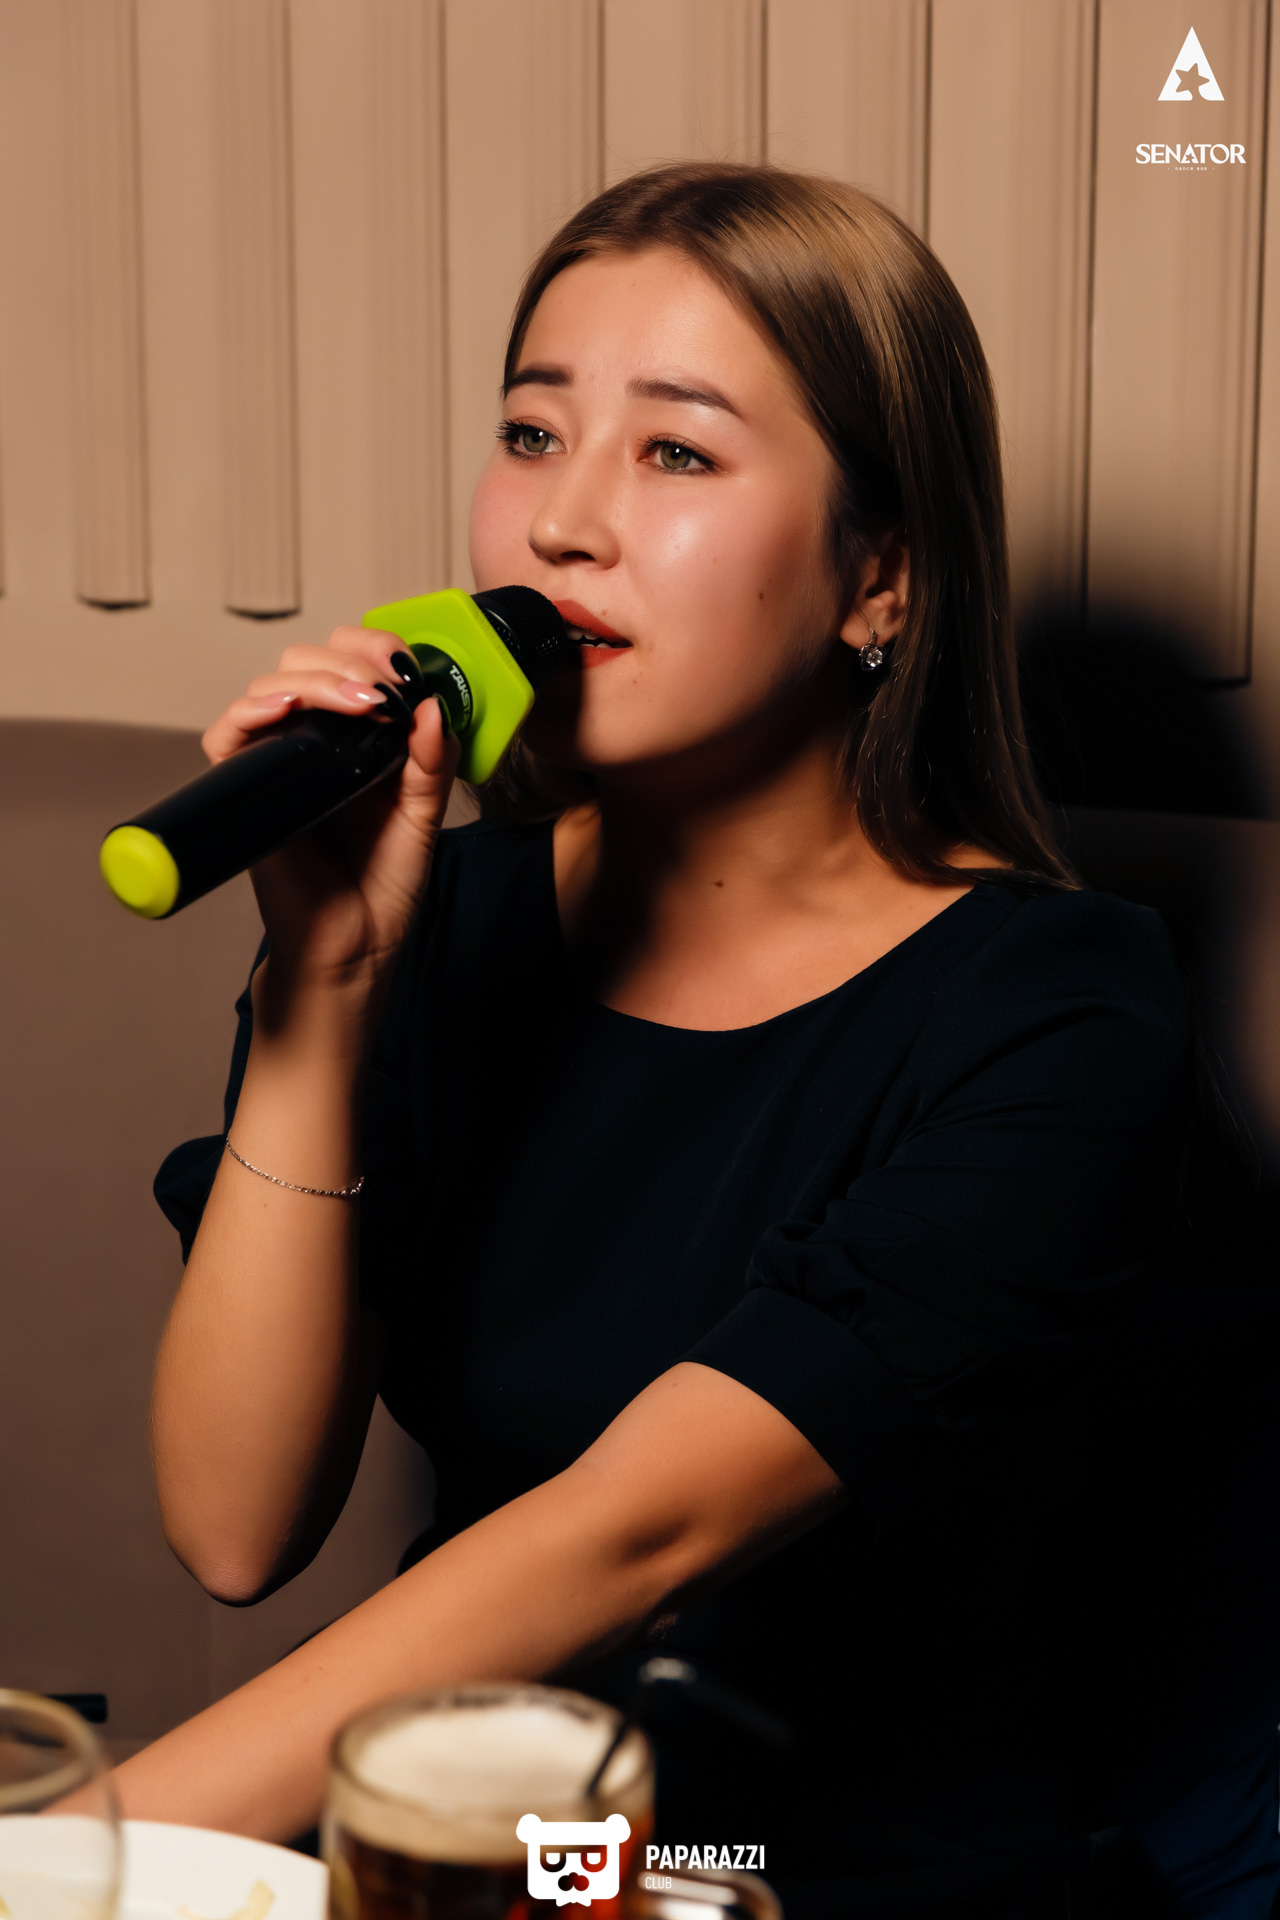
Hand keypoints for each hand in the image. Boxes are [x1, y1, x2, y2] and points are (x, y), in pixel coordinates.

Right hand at [201, 626, 458, 989]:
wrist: (352, 948)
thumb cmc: (381, 889)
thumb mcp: (423, 817)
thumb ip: (431, 763)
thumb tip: (431, 705)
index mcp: (356, 741)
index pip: (349, 665)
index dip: (374, 651)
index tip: (406, 668)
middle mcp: (312, 743)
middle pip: (306, 662)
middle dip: (349, 660)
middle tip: (383, 690)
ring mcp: (276, 763)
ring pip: (271, 686)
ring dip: (316, 680)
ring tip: (359, 704)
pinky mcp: (244, 789)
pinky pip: (226, 733)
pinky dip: (251, 710)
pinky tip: (285, 709)